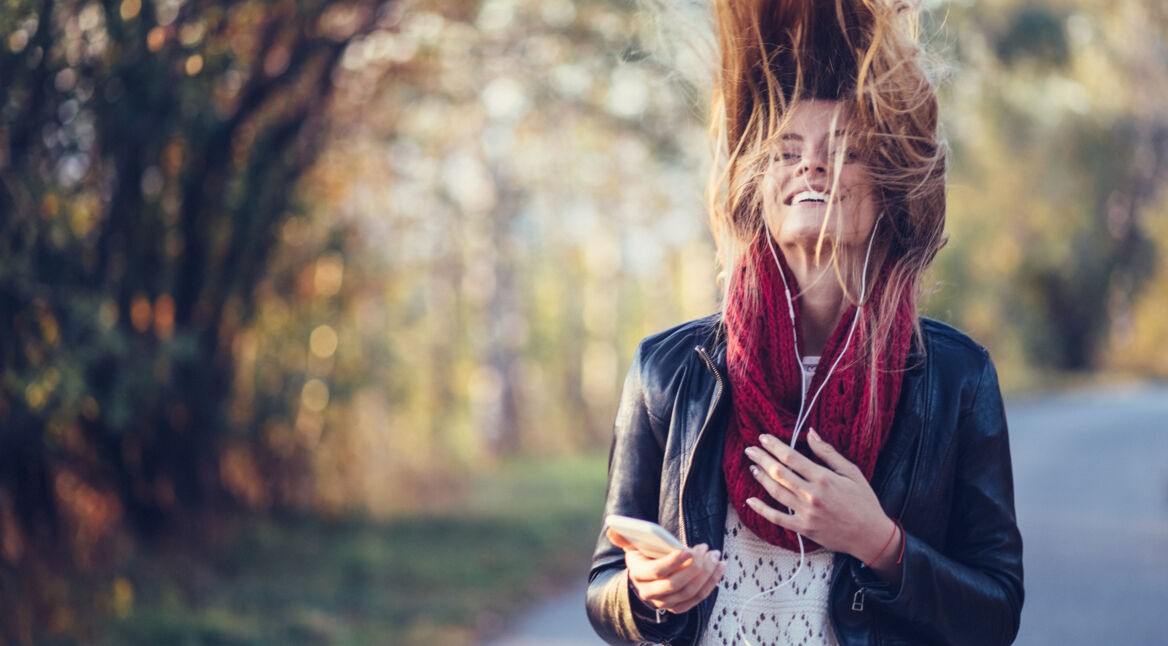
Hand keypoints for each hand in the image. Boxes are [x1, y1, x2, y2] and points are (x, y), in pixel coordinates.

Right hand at [606, 527, 723, 614]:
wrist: (645, 580)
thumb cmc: (642, 557)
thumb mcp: (632, 546)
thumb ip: (623, 537)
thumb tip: (612, 527)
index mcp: (638, 575)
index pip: (657, 571)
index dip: (673, 562)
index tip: (688, 549)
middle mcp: (650, 593)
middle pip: (675, 584)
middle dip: (694, 567)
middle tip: (705, 550)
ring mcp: (666, 603)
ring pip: (690, 592)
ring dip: (706, 574)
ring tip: (715, 555)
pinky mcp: (679, 607)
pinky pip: (698, 598)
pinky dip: (712, 583)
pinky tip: (720, 566)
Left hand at [743, 428, 900, 577]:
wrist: (870, 535)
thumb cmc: (864, 501)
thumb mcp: (851, 472)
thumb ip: (828, 453)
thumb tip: (811, 433)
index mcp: (824, 478)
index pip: (791, 457)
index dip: (774, 446)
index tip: (763, 438)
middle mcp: (812, 495)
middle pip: (779, 472)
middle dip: (762, 458)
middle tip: (750, 449)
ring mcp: (806, 513)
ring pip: (776, 492)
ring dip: (761, 478)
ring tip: (753, 467)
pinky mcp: (803, 528)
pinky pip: (777, 518)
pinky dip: (761, 509)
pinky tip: (750, 500)